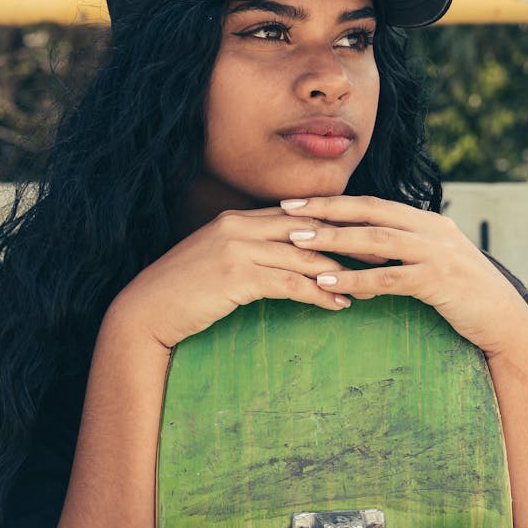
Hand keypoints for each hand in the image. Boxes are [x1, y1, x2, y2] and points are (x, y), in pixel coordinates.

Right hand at [113, 208, 351, 349]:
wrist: (145, 312)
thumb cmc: (183, 293)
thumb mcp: (217, 262)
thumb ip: (248, 252)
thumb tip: (283, 259)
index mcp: (236, 218)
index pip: (296, 216)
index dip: (334, 224)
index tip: (365, 234)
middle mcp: (238, 226)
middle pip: (307, 229)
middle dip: (349, 242)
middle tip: (383, 255)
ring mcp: (236, 249)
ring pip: (302, 256)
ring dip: (340, 273)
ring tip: (369, 287)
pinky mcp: (236, 276)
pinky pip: (289, 283)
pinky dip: (318, 294)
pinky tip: (338, 305)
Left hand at [281, 195, 527, 357]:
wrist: (507, 322)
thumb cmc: (465, 296)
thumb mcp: (433, 263)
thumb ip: (403, 250)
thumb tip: (362, 245)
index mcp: (426, 220)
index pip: (372, 202)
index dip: (333, 200)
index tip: (296, 201)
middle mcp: (431, 228)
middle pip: (369, 211)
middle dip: (325, 209)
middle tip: (285, 210)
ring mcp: (437, 252)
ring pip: (376, 239)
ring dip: (334, 239)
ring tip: (297, 242)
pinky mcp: (440, 280)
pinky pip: (389, 277)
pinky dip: (356, 277)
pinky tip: (328, 281)